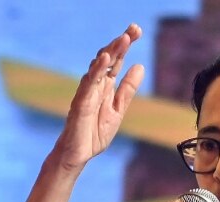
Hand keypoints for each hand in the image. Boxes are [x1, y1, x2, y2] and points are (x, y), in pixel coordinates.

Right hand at [49, 24, 144, 172]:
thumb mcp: (118, 110)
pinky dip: (96, 70)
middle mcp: (96, 85)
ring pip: (98, 67)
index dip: (125, 45)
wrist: (79, 154)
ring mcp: (87, 92)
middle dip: (120, 43)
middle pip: (108, 58)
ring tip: (124, 39)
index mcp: (106, 86)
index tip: (137, 30)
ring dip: (110, 52)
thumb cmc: (94, 133)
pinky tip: (105, 59)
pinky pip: (88, 83)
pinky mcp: (81, 103)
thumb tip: (140, 66)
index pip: (117, 61)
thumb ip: (127, 89)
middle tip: (134, 29)